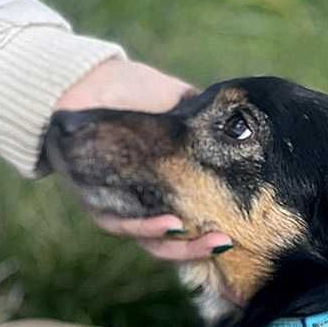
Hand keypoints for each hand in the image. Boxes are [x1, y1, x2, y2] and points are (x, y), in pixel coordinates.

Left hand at [56, 60, 232, 259]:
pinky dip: (145, 226)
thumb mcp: (178, 102)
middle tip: (226, 243)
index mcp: (160, 188)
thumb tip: (243, 127)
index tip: (235, 236)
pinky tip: (171, 224)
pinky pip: (119, 223)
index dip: (208, 235)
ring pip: (147, 239)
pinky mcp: (90, 199)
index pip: (188, 223)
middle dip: (198, 248)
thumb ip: (203, 121)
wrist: (85, 78)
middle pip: (170, 242)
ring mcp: (114, 205)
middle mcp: (137, 204)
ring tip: (199, 237)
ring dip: (175, 243)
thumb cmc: (131, 90)